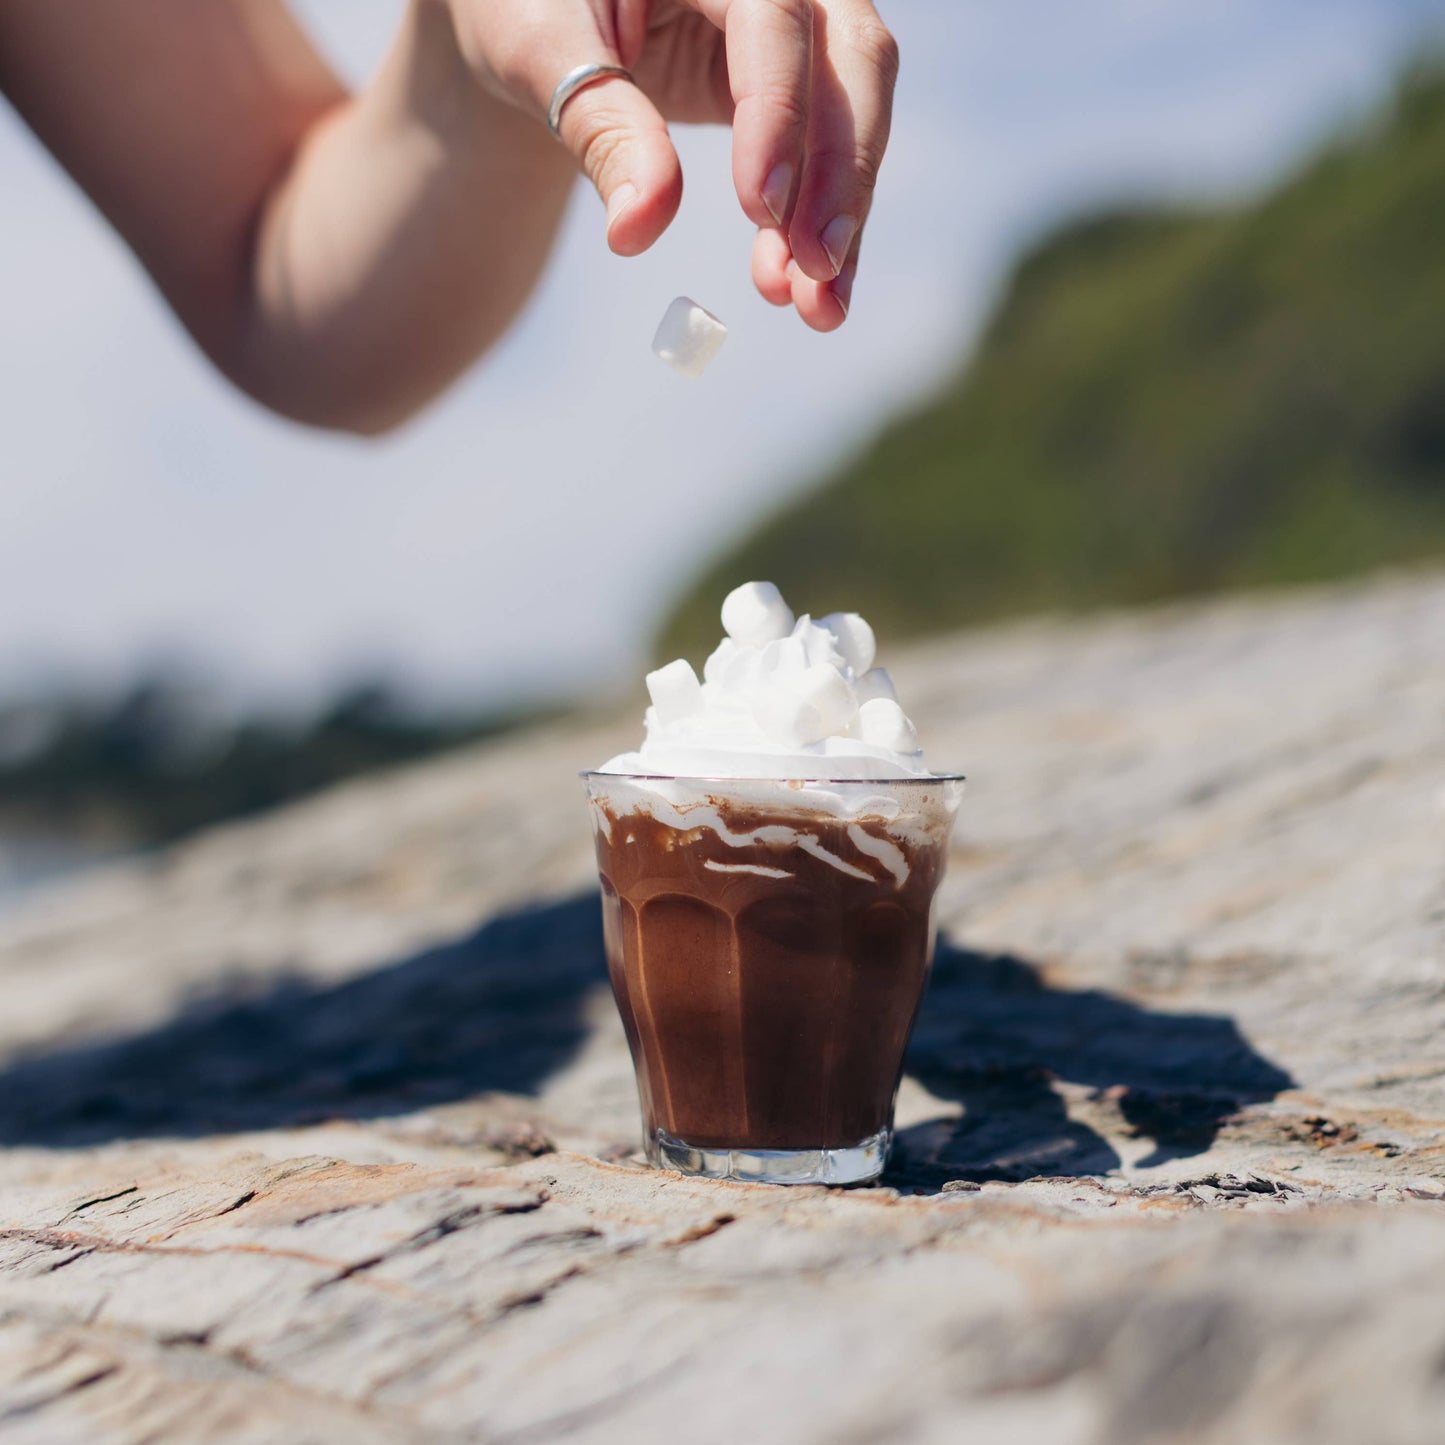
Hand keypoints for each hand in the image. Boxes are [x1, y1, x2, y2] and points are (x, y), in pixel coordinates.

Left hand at [441, 0, 898, 330]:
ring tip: (819, 307)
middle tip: (814, 269)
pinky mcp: (800, 84)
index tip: (761, 210)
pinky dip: (825, 224)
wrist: (543, 15)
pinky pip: (835, 152)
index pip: (774, 20)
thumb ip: (600, 127)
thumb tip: (639, 229)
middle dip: (839, 174)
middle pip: (849, 61)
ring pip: (857, 112)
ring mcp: (803, 27)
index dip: (777, 115)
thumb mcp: (541, 52)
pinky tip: (812, 292)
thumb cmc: (529, 7)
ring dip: (843, 216)